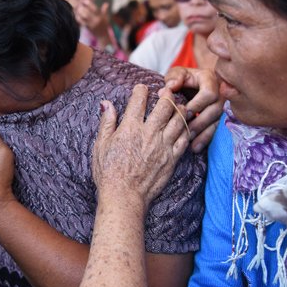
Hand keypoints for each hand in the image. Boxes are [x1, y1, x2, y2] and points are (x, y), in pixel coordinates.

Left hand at [74, 0, 111, 42]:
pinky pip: (80, 22)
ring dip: (79, 12)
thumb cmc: (104, 25)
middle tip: (79, 4)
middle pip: (87, 13)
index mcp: (100, 16)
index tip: (85, 0)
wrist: (102, 35)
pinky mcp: (86, 27)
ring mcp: (90, 24)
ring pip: (83, 17)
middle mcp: (95, 20)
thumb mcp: (106, 17)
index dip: (89, 4)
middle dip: (82, 7)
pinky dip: (77, 17)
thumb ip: (104, 10)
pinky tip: (76, 13)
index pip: (94, 9)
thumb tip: (106, 3)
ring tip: (77, 8)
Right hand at [92, 85, 189, 206]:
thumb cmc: (108, 172)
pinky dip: (186, 129)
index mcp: (129, 128)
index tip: (141, 88)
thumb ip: (107, 122)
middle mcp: (149, 134)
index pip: (138, 101)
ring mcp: (163, 146)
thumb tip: (106, 104)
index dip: (141, 90)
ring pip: (179, 120)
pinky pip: (184, 139)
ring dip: (180, 110)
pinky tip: (183, 127)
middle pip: (165, 106)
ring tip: (178, 106)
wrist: (124, 197)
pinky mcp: (172, 159)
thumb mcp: (101, 145)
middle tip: (166, 92)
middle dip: (167, 95)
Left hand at [159, 67, 222, 153]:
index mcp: (210, 79)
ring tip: (188, 140)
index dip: (197, 104)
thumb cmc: (182, 78)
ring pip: (216, 122)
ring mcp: (222, 106)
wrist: (193, 83)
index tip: (184, 111)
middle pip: (215, 110)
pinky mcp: (220, 118)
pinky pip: (216, 130)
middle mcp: (220, 92)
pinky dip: (205, 139)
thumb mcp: (177, 73)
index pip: (209, 93)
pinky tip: (195, 147)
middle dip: (200, 121)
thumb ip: (173, 77)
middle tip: (186, 130)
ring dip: (202, 133)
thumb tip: (171, 87)